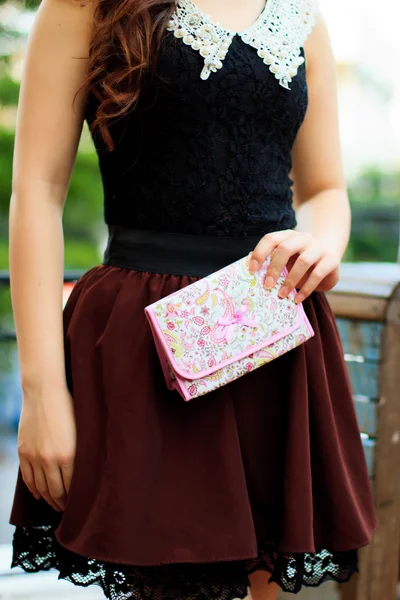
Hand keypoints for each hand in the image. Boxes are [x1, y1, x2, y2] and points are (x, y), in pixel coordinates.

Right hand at [17, 386, 76, 511]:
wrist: (44, 393)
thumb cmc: (69, 407)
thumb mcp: (82, 430)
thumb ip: (82, 451)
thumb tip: (88, 469)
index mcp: (69, 455)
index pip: (73, 486)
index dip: (75, 498)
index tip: (80, 504)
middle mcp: (51, 460)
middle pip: (56, 491)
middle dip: (62, 503)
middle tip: (68, 510)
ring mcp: (35, 457)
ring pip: (41, 488)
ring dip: (48, 499)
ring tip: (55, 505)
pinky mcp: (24, 452)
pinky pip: (28, 478)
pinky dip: (34, 490)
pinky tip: (39, 495)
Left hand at [249, 229, 340, 302]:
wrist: (328, 260)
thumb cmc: (299, 263)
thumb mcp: (286, 262)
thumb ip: (272, 264)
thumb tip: (251, 274)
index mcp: (288, 236)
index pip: (271, 239)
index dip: (260, 253)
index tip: (252, 270)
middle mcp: (303, 238)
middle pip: (285, 248)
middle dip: (274, 268)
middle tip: (267, 286)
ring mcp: (318, 248)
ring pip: (303, 261)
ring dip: (290, 280)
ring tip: (282, 295)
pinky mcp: (331, 260)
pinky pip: (317, 274)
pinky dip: (306, 289)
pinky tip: (298, 299)